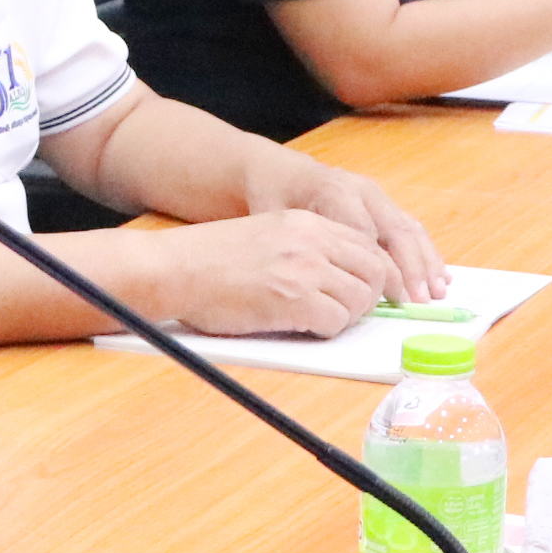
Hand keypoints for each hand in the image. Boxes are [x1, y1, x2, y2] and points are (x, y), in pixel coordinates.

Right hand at [150, 208, 398, 339]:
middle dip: (370, 297)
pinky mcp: (292, 300)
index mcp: (306, 222)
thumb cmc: (211, 260)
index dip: (376, 274)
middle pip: (375, 270)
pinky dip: (327, 329)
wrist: (175, 269)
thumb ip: (307, 248)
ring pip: (360, 299)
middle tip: (348, 311)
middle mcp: (311, 240)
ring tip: (320, 319)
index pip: (368, 246)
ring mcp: (303, 269)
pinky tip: (303, 326)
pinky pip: (335, 321)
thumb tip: (343, 276)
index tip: (373, 293)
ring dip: (347, 316)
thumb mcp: (268, 235)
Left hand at [242, 151, 447, 304]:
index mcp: (334, 192)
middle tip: (420, 299)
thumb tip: (320, 281)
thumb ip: (298, 244)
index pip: (365, 233)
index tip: (387, 296)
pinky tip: (439, 276)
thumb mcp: (274, 220)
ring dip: (426, 263)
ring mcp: (377, 197)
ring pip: (409, 229)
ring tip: (437, 292)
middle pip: (395, 230)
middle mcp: (362, 191)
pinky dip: (426, 254)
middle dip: (411, 267)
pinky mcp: (385, 206)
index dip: (379, 266)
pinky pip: (411, 229)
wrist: (280, 174)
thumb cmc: (273, 200)